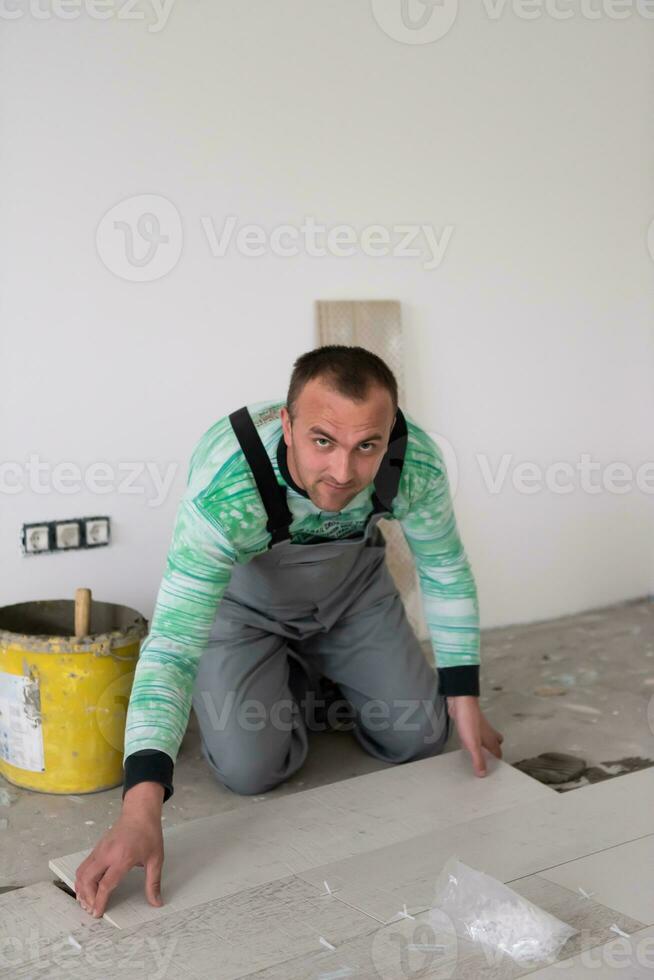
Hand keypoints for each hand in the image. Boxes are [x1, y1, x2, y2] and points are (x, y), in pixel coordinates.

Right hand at [75, 782, 164, 917]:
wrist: (140, 812)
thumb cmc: (149, 834)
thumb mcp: (156, 859)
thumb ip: (153, 883)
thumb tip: (156, 902)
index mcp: (122, 858)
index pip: (105, 884)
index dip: (100, 901)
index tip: (98, 913)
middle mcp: (107, 854)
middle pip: (87, 880)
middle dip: (87, 898)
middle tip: (92, 910)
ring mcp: (99, 850)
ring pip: (82, 873)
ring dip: (81, 889)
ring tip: (87, 902)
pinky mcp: (97, 848)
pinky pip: (84, 866)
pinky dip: (81, 879)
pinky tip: (86, 888)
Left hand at [446, 695, 502, 776]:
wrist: (461, 702)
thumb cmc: (469, 720)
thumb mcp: (473, 745)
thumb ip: (478, 759)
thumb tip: (483, 773)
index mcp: (491, 739)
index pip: (499, 752)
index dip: (497, 761)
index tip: (495, 769)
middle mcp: (487, 733)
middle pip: (495, 743)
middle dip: (493, 752)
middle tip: (488, 760)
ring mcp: (479, 727)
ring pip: (484, 738)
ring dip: (482, 746)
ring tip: (476, 754)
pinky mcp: (470, 723)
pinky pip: (473, 734)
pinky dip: (471, 739)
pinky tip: (465, 742)